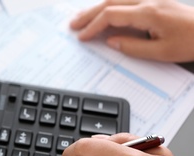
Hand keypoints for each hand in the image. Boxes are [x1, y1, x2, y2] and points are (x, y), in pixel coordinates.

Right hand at [70, 0, 193, 61]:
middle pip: (110, 2)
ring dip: (97, 7)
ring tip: (83, 17)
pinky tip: (105, 10)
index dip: (93, 26)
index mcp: (148, 13)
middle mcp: (148, 1)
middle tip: (73, 24)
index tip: (82, 36)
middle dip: (89, 14)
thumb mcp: (161, 52)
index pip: (111, 16)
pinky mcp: (155, 1)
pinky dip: (111, 4)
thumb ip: (133, 47)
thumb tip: (112, 42)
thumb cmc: (192, 42)